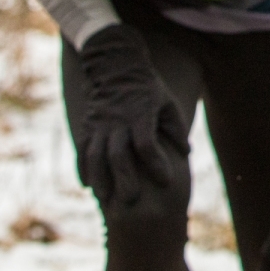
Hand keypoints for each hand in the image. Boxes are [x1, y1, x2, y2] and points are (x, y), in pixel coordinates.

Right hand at [75, 24, 190, 207]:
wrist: (117, 69)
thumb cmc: (150, 90)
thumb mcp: (169, 103)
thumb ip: (177, 128)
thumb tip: (187, 153)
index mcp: (141, 114)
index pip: (147, 144)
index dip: (156, 164)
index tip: (166, 181)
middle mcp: (117, 121)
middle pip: (117, 154)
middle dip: (124, 178)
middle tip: (131, 201)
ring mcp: (98, 124)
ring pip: (95, 156)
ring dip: (100, 179)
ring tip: (105, 200)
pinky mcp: (86, 127)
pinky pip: (82, 151)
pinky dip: (84, 169)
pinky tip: (88, 185)